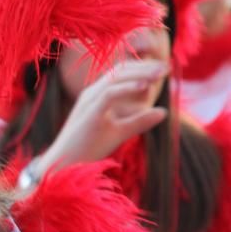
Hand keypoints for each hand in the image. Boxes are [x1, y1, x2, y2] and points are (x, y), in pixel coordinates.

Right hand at [36, 59, 167, 178]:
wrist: (64, 165)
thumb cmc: (88, 149)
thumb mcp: (119, 133)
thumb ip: (139, 121)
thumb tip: (164, 111)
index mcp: (95, 96)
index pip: (119, 73)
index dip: (141, 68)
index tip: (162, 70)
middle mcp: (90, 94)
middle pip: (119, 70)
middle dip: (144, 67)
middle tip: (167, 68)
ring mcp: (88, 102)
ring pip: (115, 78)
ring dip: (140, 73)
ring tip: (161, 74)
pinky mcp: (89, 114)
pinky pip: (109, 94)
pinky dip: (128, 88)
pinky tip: (146, 87)